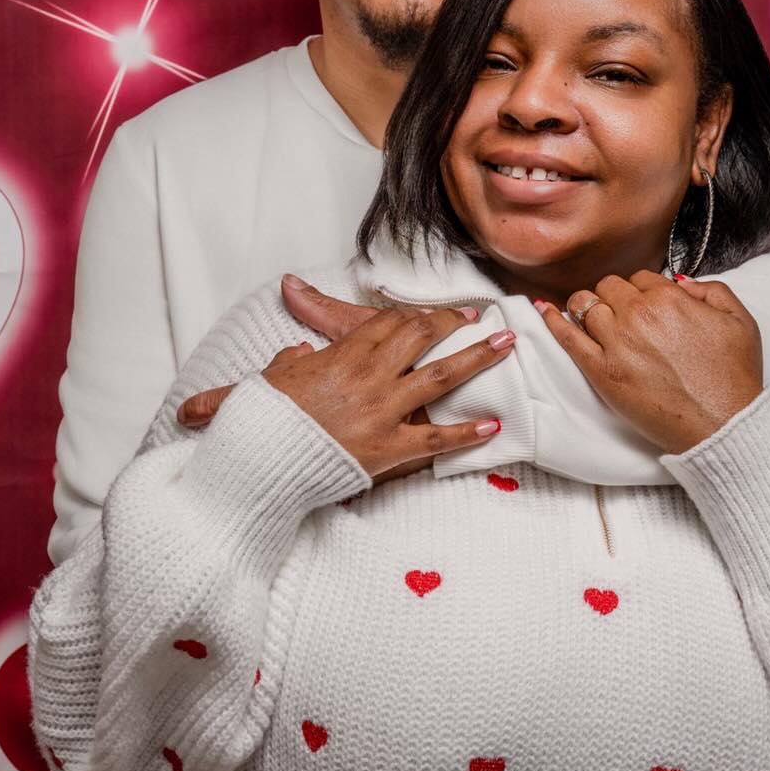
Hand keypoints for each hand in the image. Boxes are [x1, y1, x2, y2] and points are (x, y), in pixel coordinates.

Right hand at [177, 280, 485, 484]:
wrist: (262, 458)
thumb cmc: (265, 420)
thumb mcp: (272, 379)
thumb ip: (290, 360)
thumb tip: (300, 351)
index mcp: (342, 356)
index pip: (388, 324)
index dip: (416, 314)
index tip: (434, 312)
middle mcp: (370, 378)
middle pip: (421, 338)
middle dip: (453, 323)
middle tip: (479, 316)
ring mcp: (384, 412)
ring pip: (442, 376)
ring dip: (478, 358)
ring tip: (507, 345)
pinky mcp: (390, 448)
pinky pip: (437, 439)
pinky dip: (467, 433)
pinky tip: (493, 426)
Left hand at [538, 271, 762, 453]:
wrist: (722, 424)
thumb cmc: (733, 378)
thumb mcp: (740, 320)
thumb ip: (712, 290)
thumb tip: (680, 283)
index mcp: (670, 299)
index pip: (640, 278)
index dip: (642, 291)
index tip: (644, 306)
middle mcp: (639, 315)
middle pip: (608, 287)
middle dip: (614, 296)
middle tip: (621, 315)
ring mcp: (616, 343)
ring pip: (584, 305)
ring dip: (586, 306)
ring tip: (588, 316)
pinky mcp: (601, 371)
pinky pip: (567, 336)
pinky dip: (553, 321)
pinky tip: (544, 311)